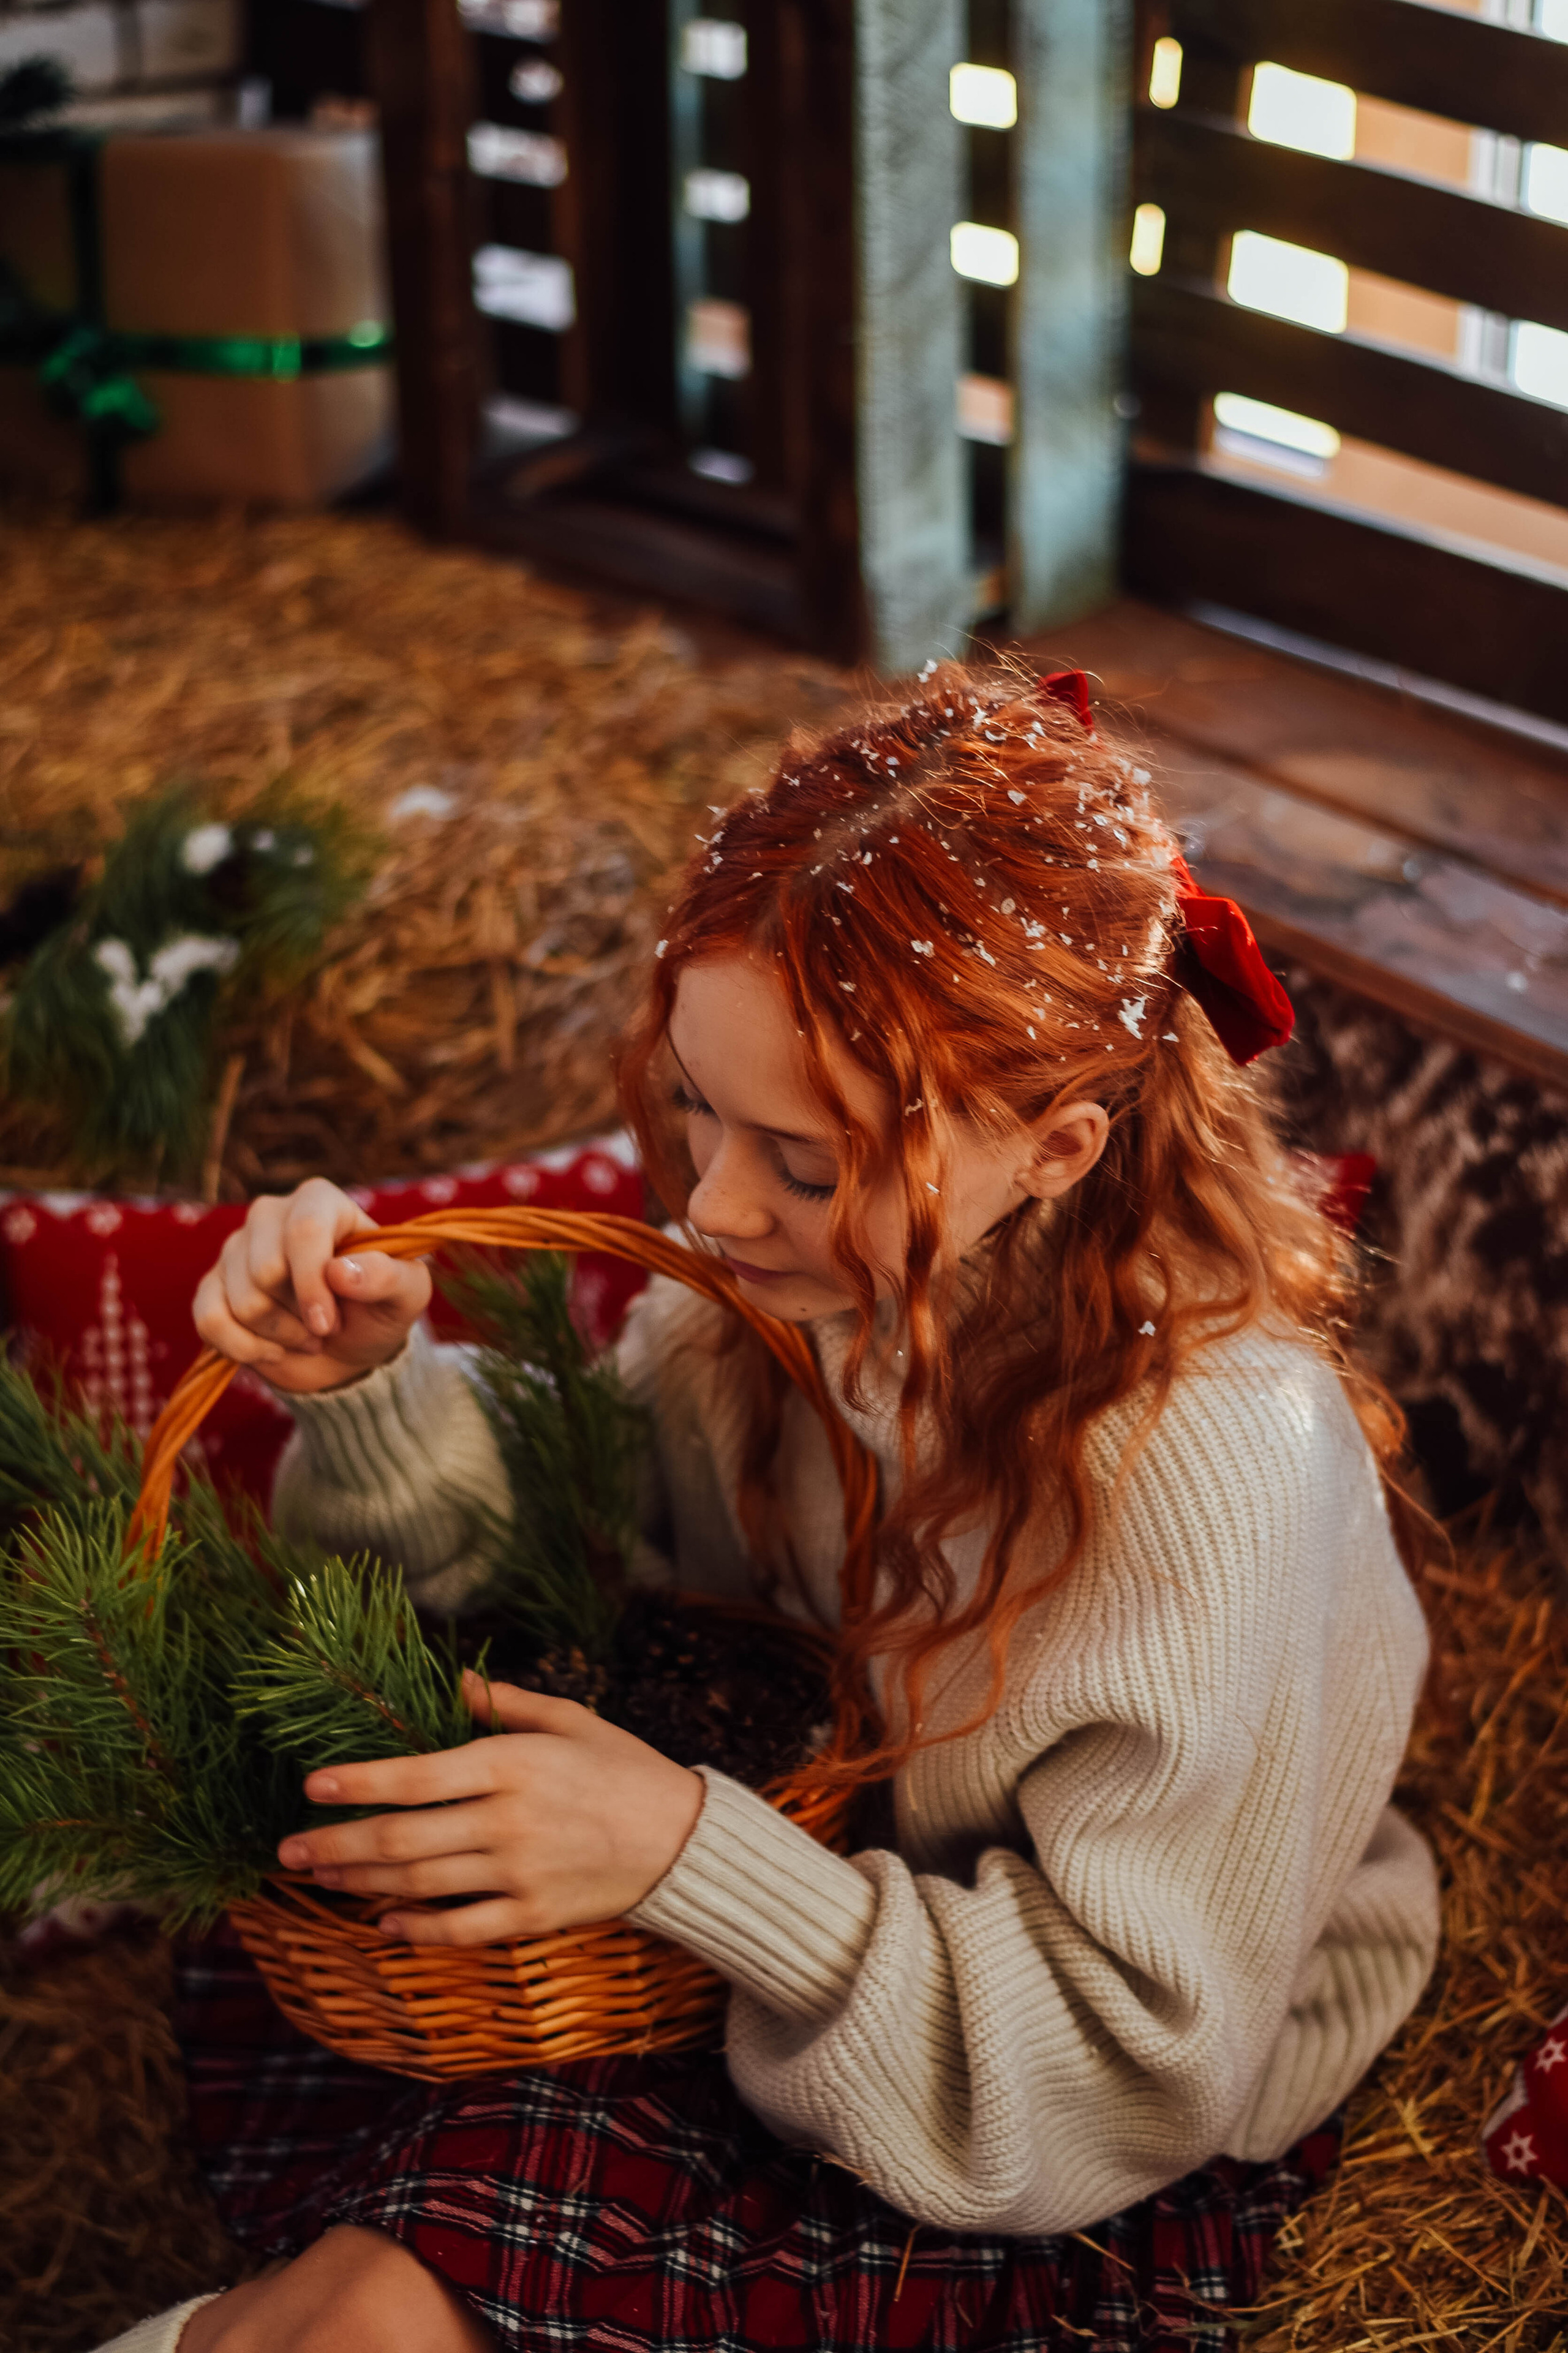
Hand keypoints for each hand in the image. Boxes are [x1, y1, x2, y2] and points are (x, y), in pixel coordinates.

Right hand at [192, 1177, 431, 1395]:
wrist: (347, 1349)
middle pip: (266, 1270)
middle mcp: (271, 1214)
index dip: (312, 1284)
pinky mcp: (212, 1286)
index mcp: (320, 1201)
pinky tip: (272, 1350)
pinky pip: (209, 1320)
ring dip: (280, 1336)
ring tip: (307, 1336)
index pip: (303, 1232)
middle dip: (300, 1316)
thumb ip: (388, 1276)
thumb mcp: (406, 1294)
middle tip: (327, 1326)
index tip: (329, 1325)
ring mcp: (235, 1248)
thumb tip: (340, 1272)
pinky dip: (244, 1348)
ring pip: (242, 1302)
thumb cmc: (379, 1309)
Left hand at [275, 1673, 704, 1942]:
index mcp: (513, 1764)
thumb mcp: (571, 1720)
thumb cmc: (625, 1769)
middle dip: (337, 1843)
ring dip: (361, 1881)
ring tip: (321, 1877)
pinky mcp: (532, 1916)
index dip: (357, 1782)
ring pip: (418, 1883)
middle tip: (289, 1851)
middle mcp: (507, 1821)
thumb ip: (507, 1703)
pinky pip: (459, 1928)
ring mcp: (517, 1873)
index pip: (416, 1775)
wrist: (684, 1840)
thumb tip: (457, 1680)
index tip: (311, 1785)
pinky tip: (382, 1922)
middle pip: (402, 1837)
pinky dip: (415, 1929)